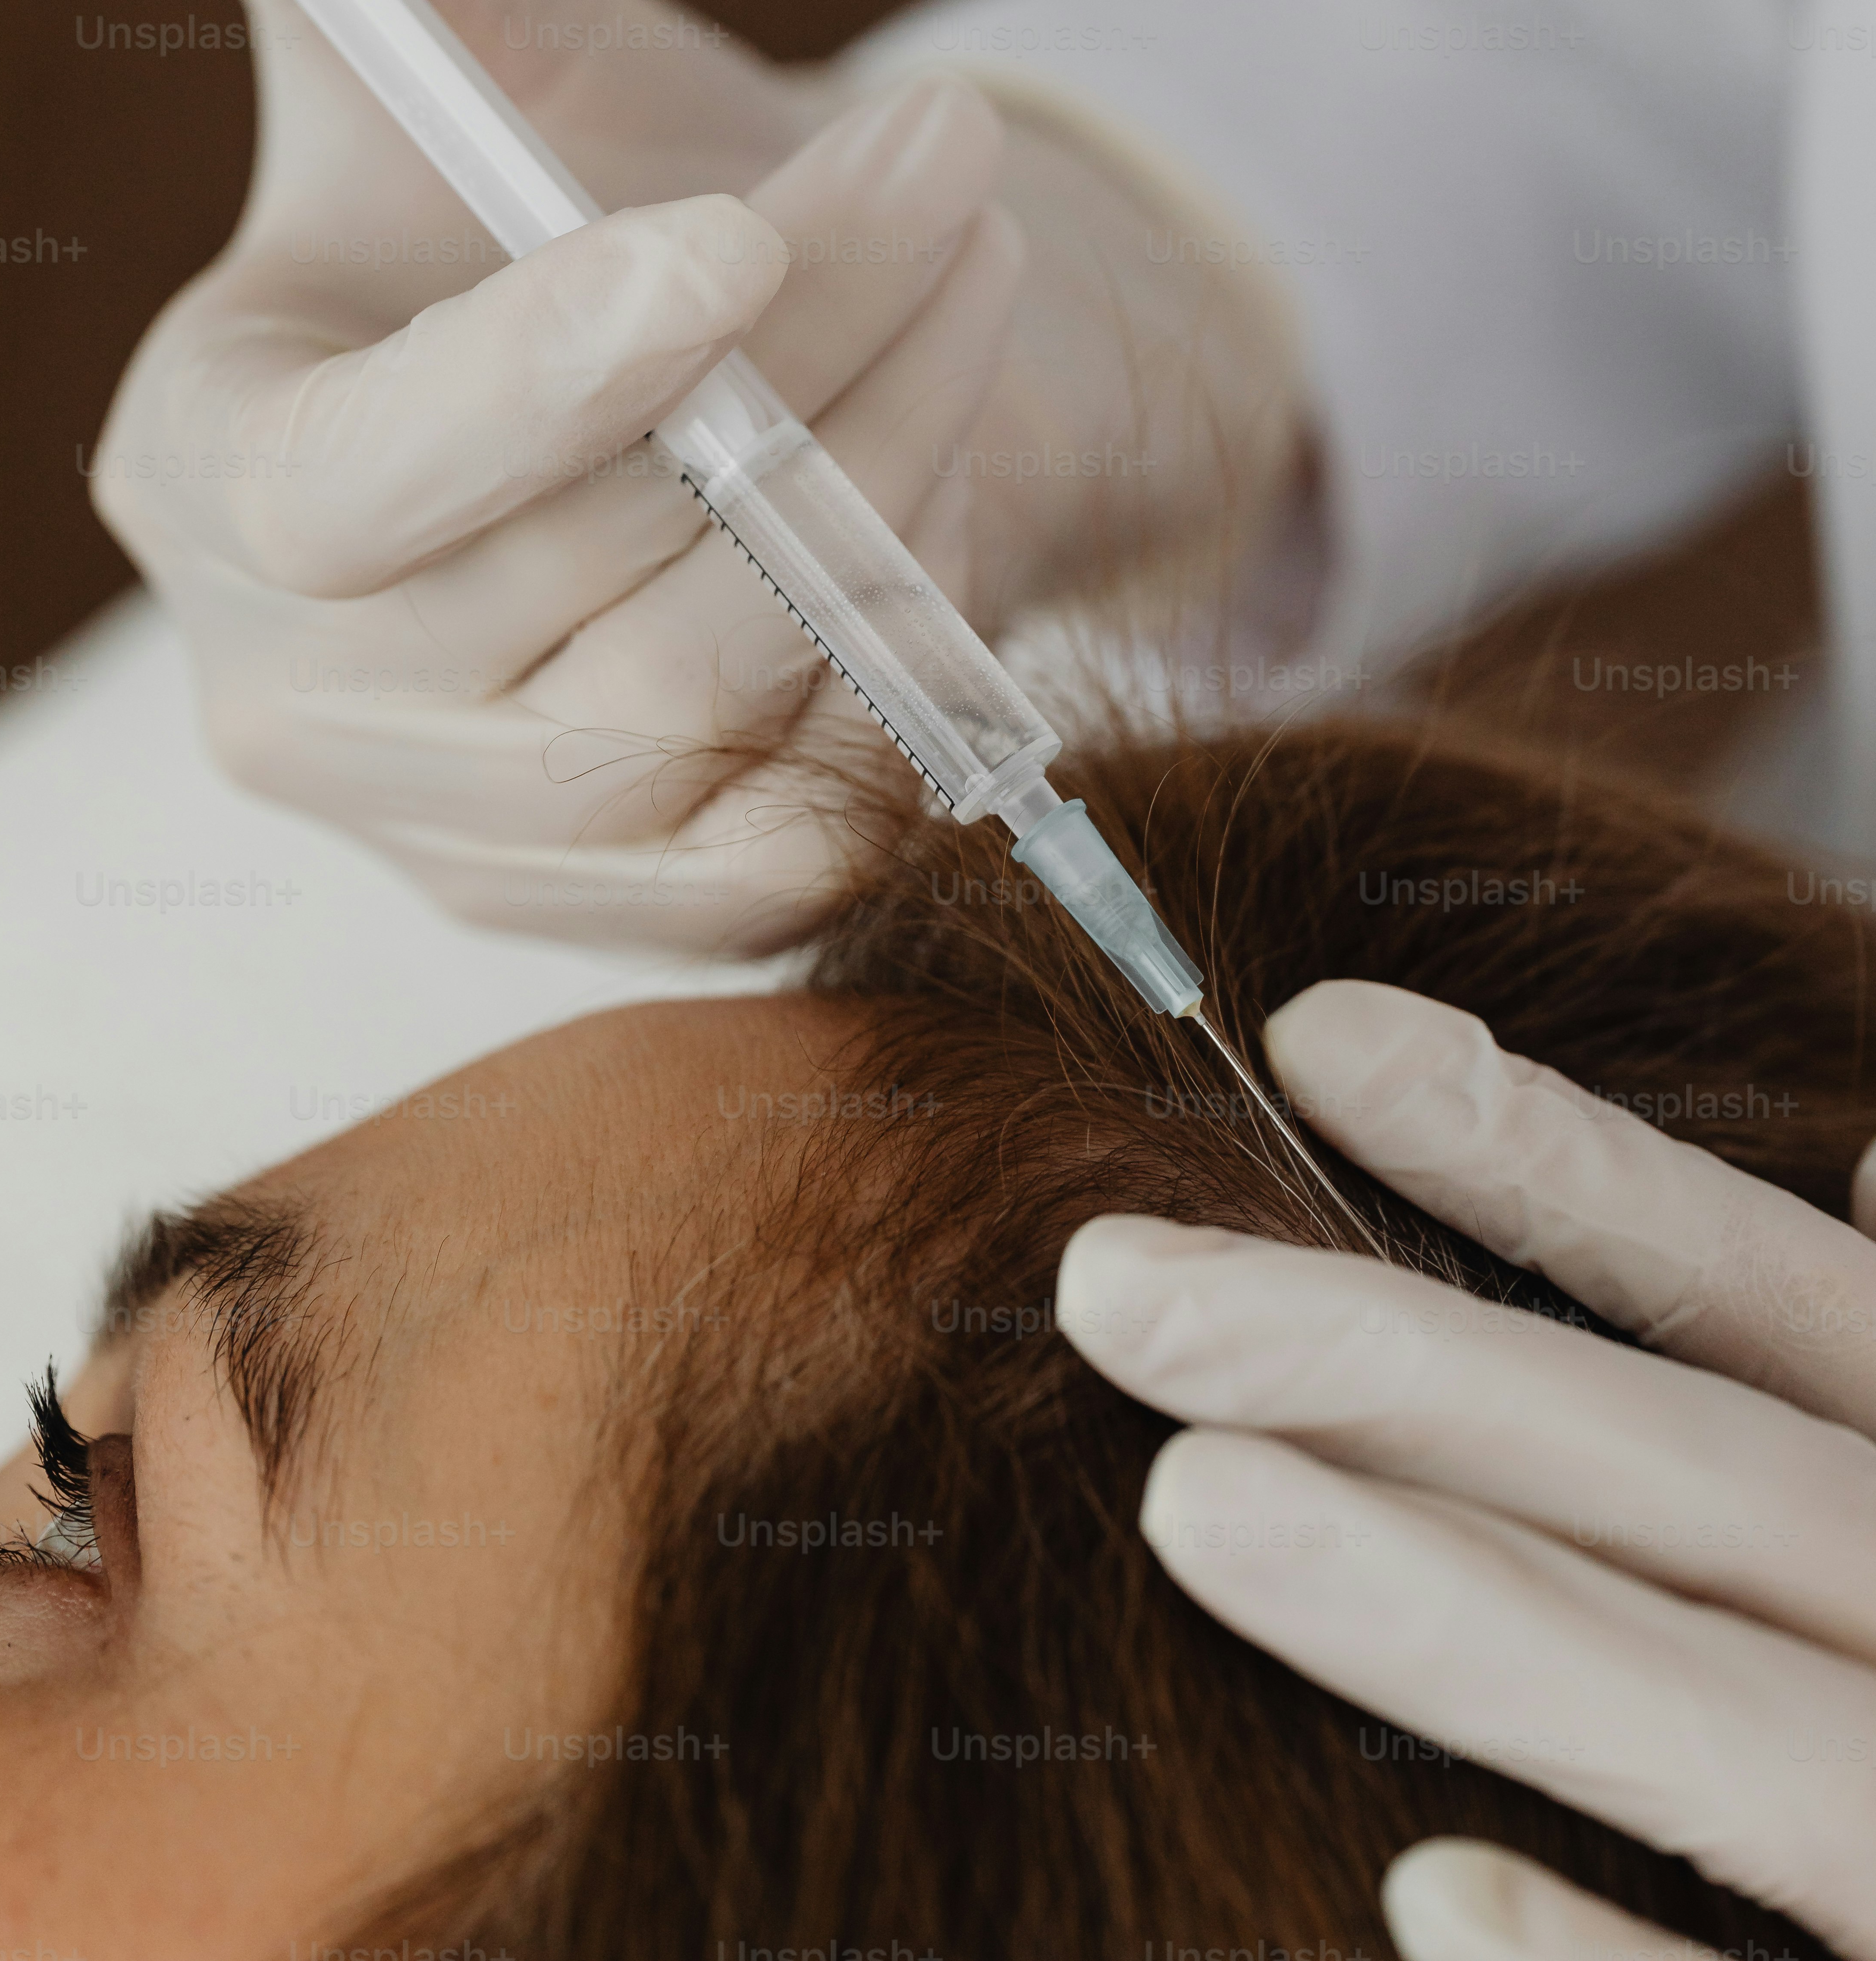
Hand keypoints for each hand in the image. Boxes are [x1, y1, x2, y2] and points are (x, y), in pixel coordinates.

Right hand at [95, 0, 1022, 949]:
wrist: (722, 386)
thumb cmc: (580, 193)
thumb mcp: (473, 34)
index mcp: (209, 477)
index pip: (346, 486)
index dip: (536, 376)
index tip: (737, 234)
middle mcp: (297, 698)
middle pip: (573, 582)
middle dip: (799, 360)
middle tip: (947, 161)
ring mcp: (459, 835)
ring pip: (705, 706)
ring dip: (882, 474)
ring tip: (977, 270)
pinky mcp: (617, 903)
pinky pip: (789, 834)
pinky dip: (892, 658)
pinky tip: (938, 480)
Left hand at [1058, 979, 1875, 1960]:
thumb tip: (1874, 1172)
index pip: (1743, 1287)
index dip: (1547, 1158)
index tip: (1312, 1036)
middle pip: (1674, 1472)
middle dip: (1397, 1364)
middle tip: (1111, 1279)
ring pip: (1710, 1730)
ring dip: (1464, 1617)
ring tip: (1196, 1505)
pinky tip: (1420, 1899)